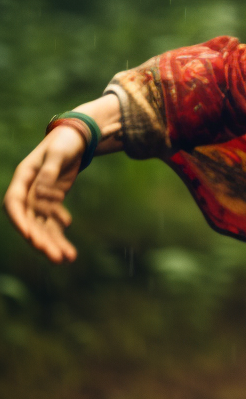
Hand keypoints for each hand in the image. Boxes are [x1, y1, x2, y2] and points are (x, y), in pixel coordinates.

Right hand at [3, 126, 86, 262]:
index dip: (19, 220)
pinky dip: (60, 237)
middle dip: (41, 240)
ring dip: (53, 243)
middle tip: (56, 257)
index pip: (14, 202)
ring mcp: (39, 199)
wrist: (77, 139)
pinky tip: (69, 252)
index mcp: (23, 177)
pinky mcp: (52, 204)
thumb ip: (50, 172)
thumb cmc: (65, 142)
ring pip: (42, 226)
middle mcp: (28, 191)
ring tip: (66, 259)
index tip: (29, 236)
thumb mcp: (58, 153)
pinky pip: (53, 224)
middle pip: (30, 220)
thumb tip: (44, 193)